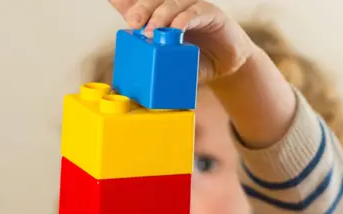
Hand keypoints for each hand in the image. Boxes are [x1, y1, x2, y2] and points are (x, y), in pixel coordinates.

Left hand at [108, 0, 255, 82]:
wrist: (227, 66)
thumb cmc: (196, 62)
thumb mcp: (171, 64)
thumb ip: (156, 64)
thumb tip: (134, 77)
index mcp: (159, 17)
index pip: (135, 3)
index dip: (124, 2)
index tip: (116, 5)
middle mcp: (174, 8)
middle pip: (153, 0)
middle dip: (140, 9)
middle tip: (133, 24)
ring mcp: (191, 8)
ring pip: (172, 3)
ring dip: (160, 15)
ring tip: (152, 32)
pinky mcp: (210, 12)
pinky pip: (195, 11)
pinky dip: (183, 19)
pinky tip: (177, 29)